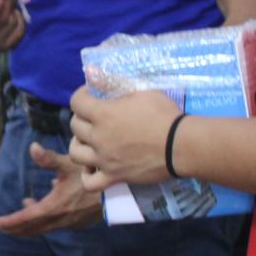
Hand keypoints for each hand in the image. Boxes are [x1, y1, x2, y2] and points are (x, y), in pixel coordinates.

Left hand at [0, 143, 103, 235]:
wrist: (122, 193)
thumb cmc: (95, 175)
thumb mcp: (71, 163)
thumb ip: (49, 158)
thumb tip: (33, 147)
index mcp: (54, 207)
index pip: (26, 218)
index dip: (10, 221)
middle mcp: (60, 219)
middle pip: (33, 228)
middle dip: (16, 228)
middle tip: (2, 226)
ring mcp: (71, 223)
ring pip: (44, 227)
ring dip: (30, 224)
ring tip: (23, 211)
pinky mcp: (80, 222)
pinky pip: (56, 224)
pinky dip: (45, 220)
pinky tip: (46, 207)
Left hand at [68, 86, 183, 191]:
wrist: (181, 145)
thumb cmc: (164, 114)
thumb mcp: (141, 91)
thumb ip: (114, 84)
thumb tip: (92, 72)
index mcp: (103, 114)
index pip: (76, 102)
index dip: (82, 95)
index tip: (93, 94)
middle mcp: (98, 137)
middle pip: (75, 126)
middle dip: (82, 118)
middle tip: (95, 117)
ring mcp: (104, 159)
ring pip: (75, 153)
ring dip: (80, 144)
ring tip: (90, 141)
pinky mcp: (114, 177)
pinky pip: (89, 182)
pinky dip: (88, 175)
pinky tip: (94, 167)